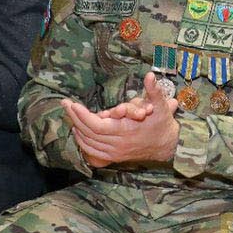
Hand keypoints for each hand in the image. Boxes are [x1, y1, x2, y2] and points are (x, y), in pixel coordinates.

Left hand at [62, 73, 178, 166]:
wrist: (167, 146)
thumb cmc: (162, 124)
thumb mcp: (161, 106)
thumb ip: (154, 90)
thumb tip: (150, 75)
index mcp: (126, 131)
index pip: (97, 125)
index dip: (83, 115)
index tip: (73, 104)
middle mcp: (118, 143)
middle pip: (89, 133)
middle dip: (75, 118)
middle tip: (65, 104)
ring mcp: (115, 152)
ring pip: (89, 142)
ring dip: (77, 129)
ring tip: (69, 115)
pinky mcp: (114, 156)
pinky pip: (93, 151)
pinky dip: (83, 142)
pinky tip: (78, 132)